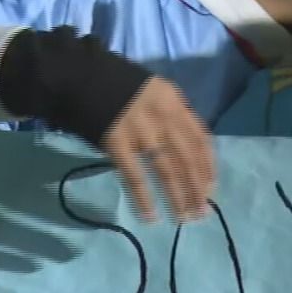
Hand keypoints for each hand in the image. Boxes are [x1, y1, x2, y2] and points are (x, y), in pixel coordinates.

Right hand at [103, 77, 215, 222]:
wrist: (81, 74)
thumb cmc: (119, 85)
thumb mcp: (155, 93)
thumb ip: (172, 117)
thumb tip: (184, 150)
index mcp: (175, 103)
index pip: (201, 139)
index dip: (208, 167)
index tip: (211, 189)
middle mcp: (164, 118)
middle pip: (187, 159)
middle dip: (196, 188)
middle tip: (200, 213)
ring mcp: (141, 131)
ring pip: (167, 170)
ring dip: (177, 197)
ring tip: (182, 218)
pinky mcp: (117, 144)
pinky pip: (135, 176)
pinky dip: (144, 198)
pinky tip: (150, 216)